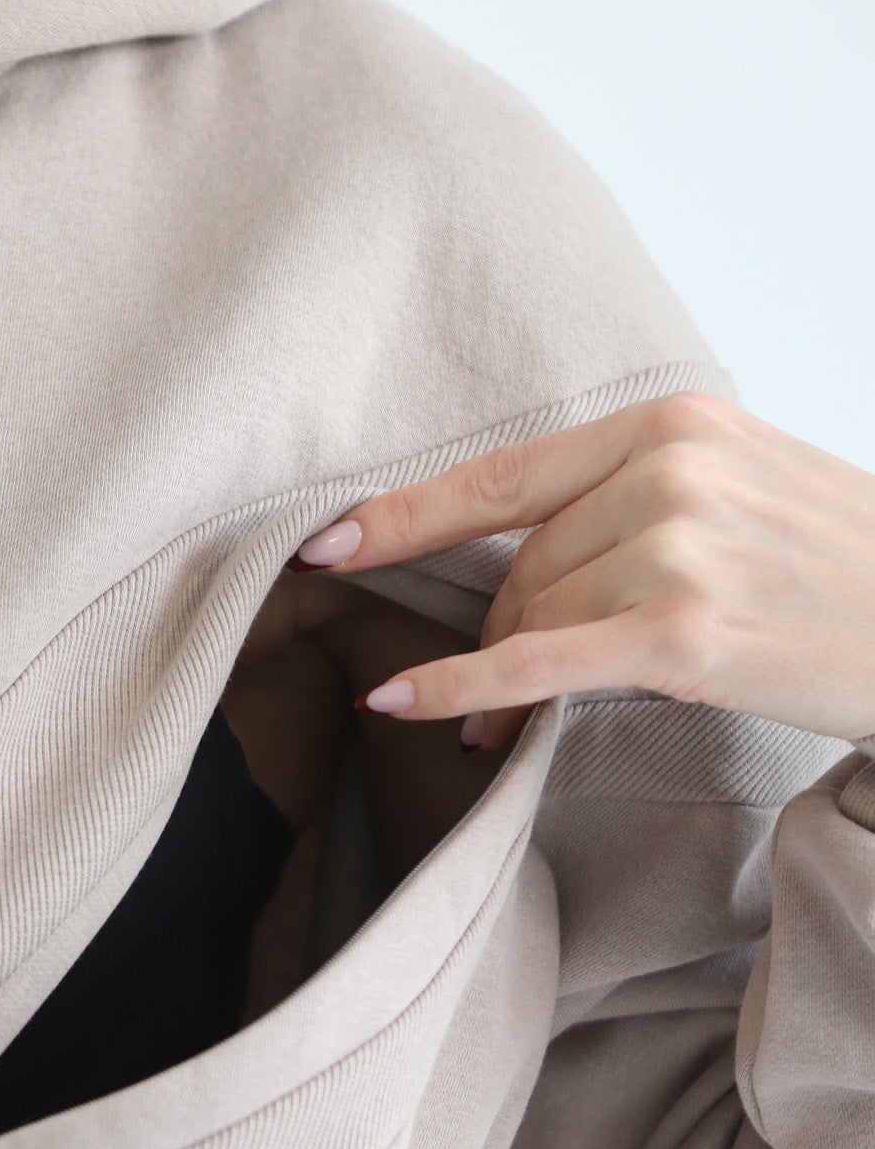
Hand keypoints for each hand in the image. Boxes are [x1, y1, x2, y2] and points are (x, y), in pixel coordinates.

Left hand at [289, 393, 874, 750]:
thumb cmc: (835, 569)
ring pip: (528, 619)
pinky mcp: (684, 630)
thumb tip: (506, 563)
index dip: (402, 514)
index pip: (501, 474)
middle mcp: (669, 470)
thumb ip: (625, 501)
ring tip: (500, 724)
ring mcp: (679, 546)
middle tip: (481, 692)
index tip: (324, 541)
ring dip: (496, 682)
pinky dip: (460, 689)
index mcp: (672, 424)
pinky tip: (398, 706)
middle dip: (488, 636)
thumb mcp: (735, 493)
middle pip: (514, 566)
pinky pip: (536, 664)